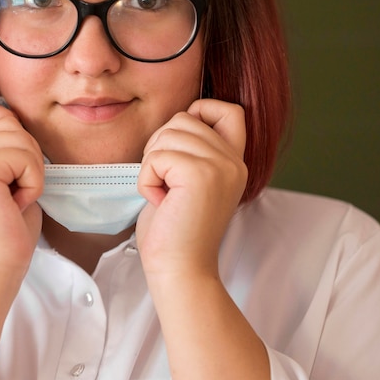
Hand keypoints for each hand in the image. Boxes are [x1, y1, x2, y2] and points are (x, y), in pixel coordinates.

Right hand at [0, 100, 44, 277]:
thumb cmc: (5, 229)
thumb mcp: (1, 176)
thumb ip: (1, 144)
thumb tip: (17, 116)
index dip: (5, 128)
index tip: (8, 169)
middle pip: (6, 119)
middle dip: (26, 154)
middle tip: (14, 191)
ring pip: (20, 136)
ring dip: (31, 170)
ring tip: (14, 198)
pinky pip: (25, 156)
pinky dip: (33, 181)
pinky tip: (16, 203)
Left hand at [136, 99, 247, 277]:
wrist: (179, 268)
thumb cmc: (175, 228)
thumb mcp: (190, 180)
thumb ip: (193, 150)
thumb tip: (177, 119)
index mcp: (234, 161)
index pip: (230, 110)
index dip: (201, 111)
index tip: (181, 144)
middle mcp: (233, 161)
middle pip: (183, 118)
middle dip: (160, 145)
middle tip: (165, 181)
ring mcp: (220, 166)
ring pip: (167, 133)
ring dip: (151, 164)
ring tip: (164, 193)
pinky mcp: (200, 175)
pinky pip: (156, 157)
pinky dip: (146, 179)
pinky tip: (159, 201)